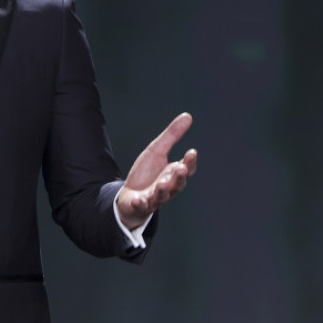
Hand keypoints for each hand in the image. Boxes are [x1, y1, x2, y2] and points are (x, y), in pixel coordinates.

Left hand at [116, 112, 196, 229]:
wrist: (131, 195)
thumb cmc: (148, 173)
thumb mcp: (157, 150)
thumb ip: (172, 135)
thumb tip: (187, 116)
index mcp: (173, 174)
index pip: (187, 168)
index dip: (190, 162)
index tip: (191, 152)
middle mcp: (168, 187)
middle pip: (177, 184)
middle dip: (179, 177)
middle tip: (180, 168)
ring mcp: (155, 198)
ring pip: (161, 196)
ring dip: (162, 190)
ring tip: (161, 184)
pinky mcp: (141, 205)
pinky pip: (142, 206)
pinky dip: (141, 204)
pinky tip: (139, 200)